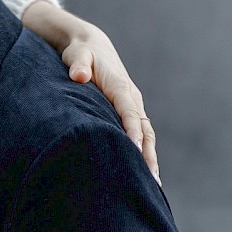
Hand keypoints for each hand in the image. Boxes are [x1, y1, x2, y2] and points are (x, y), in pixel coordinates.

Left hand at [21, 1, 160, 184]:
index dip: (133, 133)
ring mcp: (132, 106)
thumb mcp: (77, 55)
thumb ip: (78, 64)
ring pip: (146, 136)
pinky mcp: (128, 112)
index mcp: (121, 87)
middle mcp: (131, 98)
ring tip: (154, 186)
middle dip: (148, 155)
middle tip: (151, 182)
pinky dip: (145, 154)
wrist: (90, 45)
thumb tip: (79, 76)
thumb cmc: (80, 53)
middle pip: (144, 130)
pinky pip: (140, 135)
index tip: (135, 154)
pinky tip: (144, 174)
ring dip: (150, 159)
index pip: (130, 113)